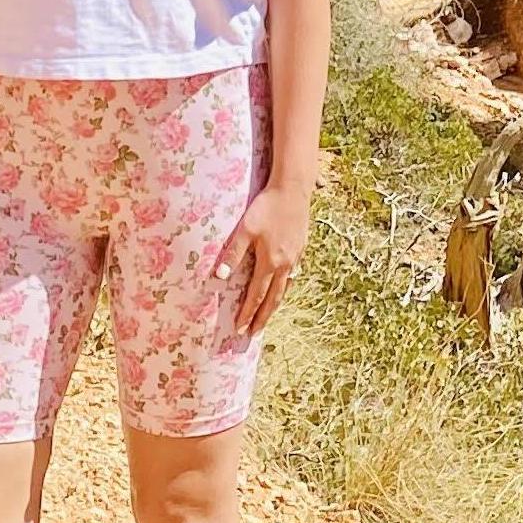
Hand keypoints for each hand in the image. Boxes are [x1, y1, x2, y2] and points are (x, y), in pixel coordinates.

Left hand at [217, 178, 313, 333]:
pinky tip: (284, 286)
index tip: (240, 329)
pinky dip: (286, 286)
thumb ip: (233, 252)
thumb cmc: (266, 206)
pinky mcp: (301, 247)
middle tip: (254, 333)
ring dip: (275, 304)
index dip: (247, 313)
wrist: (293, 188)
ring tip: (267, 316)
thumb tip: (220, 276)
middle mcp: (285, 264)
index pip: (256, 295)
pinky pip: (293, 274)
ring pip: (286, 288)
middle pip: (273, 299)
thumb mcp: (246, 228)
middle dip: (263, 318)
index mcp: (270, 262)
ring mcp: (296, 257)